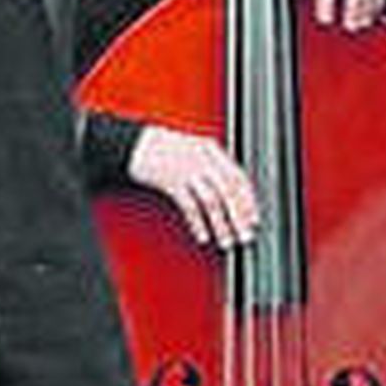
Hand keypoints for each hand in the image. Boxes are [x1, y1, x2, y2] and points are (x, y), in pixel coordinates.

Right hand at [128, 125, 259, 248]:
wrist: (133, 144)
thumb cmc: (161, 148)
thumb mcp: (192, 149)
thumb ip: (212, 165)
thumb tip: (230, 193)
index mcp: (211, 150)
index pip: (238, 178)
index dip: (248, 202)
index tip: (252, 219)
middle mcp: (202, 159)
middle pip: (229, 192)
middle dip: (239, 218)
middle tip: (244, 235)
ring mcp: (187, 170)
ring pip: (212, 202)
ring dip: (220, 225)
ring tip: (224, 241)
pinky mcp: (170, 181)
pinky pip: (190, 206)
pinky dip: (198, 223)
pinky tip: (202, 234)